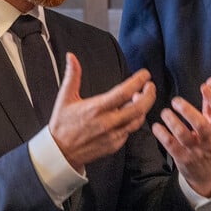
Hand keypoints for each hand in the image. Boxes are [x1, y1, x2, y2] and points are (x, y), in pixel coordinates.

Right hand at [49, 53, 155, 170]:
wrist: (60, 152)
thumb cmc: (62, 125)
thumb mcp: (65, 98)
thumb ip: (72, 76)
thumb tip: (71, 58)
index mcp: (96, 108)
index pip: (124, 92)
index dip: (139, 81)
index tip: (144, 74)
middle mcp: (107, 122)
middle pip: (139, 108)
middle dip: (149, 95)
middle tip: (150, 86)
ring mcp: (113, 135)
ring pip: (137, 120)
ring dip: (143, 108)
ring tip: (140, 98)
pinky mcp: (114, 145)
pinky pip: (129, 131)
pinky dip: (133, 120)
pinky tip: (130, 114)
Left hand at [152, 78, 210, 196]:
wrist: (207, 176)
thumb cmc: (208, 144)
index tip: (204, 87)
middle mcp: (208, 140)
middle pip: (201, 125)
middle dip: (188, 111)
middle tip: (176, 101)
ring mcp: (195, 150)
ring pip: (184, 135)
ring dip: (172, 122)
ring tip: (165, 113)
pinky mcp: (182, 158)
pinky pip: (171, 145)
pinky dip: (162, 134)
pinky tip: (157, 126)